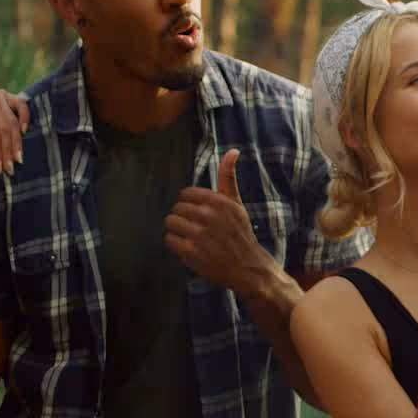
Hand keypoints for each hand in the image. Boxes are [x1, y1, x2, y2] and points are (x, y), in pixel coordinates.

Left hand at [0, 90, 29, 175]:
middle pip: (4, 128)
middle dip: (7, 151)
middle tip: (9, 169)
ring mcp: (0, 95)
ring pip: (13, 122)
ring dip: (17, 142)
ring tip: (17, 159)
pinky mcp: (6, 96)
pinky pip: (21, 105)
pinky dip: (25, 117)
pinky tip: (24, 132)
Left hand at [165, 150, 277, 296]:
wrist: (248, 267)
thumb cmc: (240, 233)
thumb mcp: (237, 203)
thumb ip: (228, 177)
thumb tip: (233, 150)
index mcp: (218, 201)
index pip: (186, 194)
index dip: (188, 204)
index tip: (196, 215)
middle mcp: (208, 215)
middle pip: (176, 208)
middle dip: (183, 218)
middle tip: (194, 228)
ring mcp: (199, 234)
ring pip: (170, 222)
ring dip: (176, 230)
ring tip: (189, 237)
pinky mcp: (191, 252)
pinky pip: (169, 240)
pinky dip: (175, 244)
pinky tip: (187, 247)